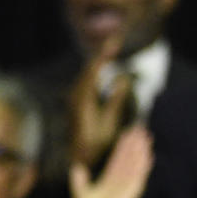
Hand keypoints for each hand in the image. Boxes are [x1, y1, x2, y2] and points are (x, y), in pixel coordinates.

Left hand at [69, 35, 132, 167]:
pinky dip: (95, 71)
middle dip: (102, 54)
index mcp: (83, 99)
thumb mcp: (110, 122)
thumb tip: (122, 78)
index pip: (93, 70)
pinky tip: (102, 67)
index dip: (104, 55)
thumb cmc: (97, 142)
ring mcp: (74, 99)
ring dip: (98, 62)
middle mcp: (75, 96)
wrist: (79, 157)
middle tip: (115, 40)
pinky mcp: (76, 103)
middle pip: (88, 69)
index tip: (115, 43)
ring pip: (86, 75)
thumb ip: (115, 99)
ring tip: (111, 49)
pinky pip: (85, 81)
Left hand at [69, 125, 152, 197]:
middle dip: (134, 143)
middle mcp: (120, 179)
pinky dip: (144, 165)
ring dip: (141, 149)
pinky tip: (148, 154)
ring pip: (135, 162)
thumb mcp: (80, 194)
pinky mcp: (133, 189)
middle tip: (139, 127)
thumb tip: (76, 167)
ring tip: (145, 136)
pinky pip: (140, 174)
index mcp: (109, 179)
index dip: (122, 146)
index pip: (117, 158)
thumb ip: (78, 180)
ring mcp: (127, 183)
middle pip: (128, 157)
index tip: (126, 133)